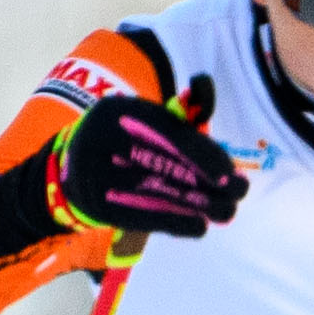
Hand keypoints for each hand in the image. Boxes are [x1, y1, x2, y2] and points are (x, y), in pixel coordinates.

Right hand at [54, 74, 244, 239]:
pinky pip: (147, 217)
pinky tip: (200, 226)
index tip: (232, 173)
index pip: (171, 135)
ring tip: (226, 210)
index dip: (206, 156)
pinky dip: (178, 223)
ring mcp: (99, 174)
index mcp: (119, 110)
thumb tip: (205, 88)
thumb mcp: (141, 117)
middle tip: (239, 192)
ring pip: (163, 194)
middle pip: (170, 166)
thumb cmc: (123, 138)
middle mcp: (106, 139)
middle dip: (212, 183)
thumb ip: (176, 117)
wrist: (73, 167)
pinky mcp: (100, 204)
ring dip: (201, 205)